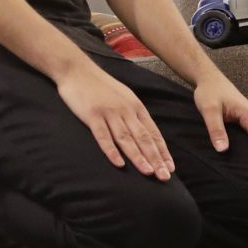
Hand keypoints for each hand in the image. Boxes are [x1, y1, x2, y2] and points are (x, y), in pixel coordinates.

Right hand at [56, 68, 172, 179]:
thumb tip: (145, 133)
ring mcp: (109, 112)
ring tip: (148, 173)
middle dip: (155, 159)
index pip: (153, 133)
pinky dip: (111, 151)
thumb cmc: (99, 85)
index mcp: (135, 107)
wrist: (76, 69)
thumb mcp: (123, 96)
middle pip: (143, 138)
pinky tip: (118, 163)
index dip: (162, 152)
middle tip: (164, 177)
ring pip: (126, 139)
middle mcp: (126, 110)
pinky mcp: (92, 115)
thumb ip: (133, 114)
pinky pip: (103, 136)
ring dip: (138, 157)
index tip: (170, 168)